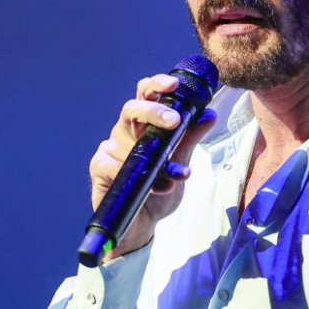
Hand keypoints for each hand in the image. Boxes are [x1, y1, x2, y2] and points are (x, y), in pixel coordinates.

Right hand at [87, 73, 216, 260]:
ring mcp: (110, 148)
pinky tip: (156, 188)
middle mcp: (125, 132)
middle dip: (153, 110)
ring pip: (130, 142)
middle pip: (132, 108)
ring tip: (176, 175)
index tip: (173, 83)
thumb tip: (209, 115)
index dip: (157, 84)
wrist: (144, 224)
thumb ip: (190, 138)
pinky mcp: (99, 167)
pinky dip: (141, 176)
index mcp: (144, 124)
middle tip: (174, 120)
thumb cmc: (159, 190)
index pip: (146, 94)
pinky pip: (117, 164)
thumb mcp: (181, 162)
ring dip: (157, 159)